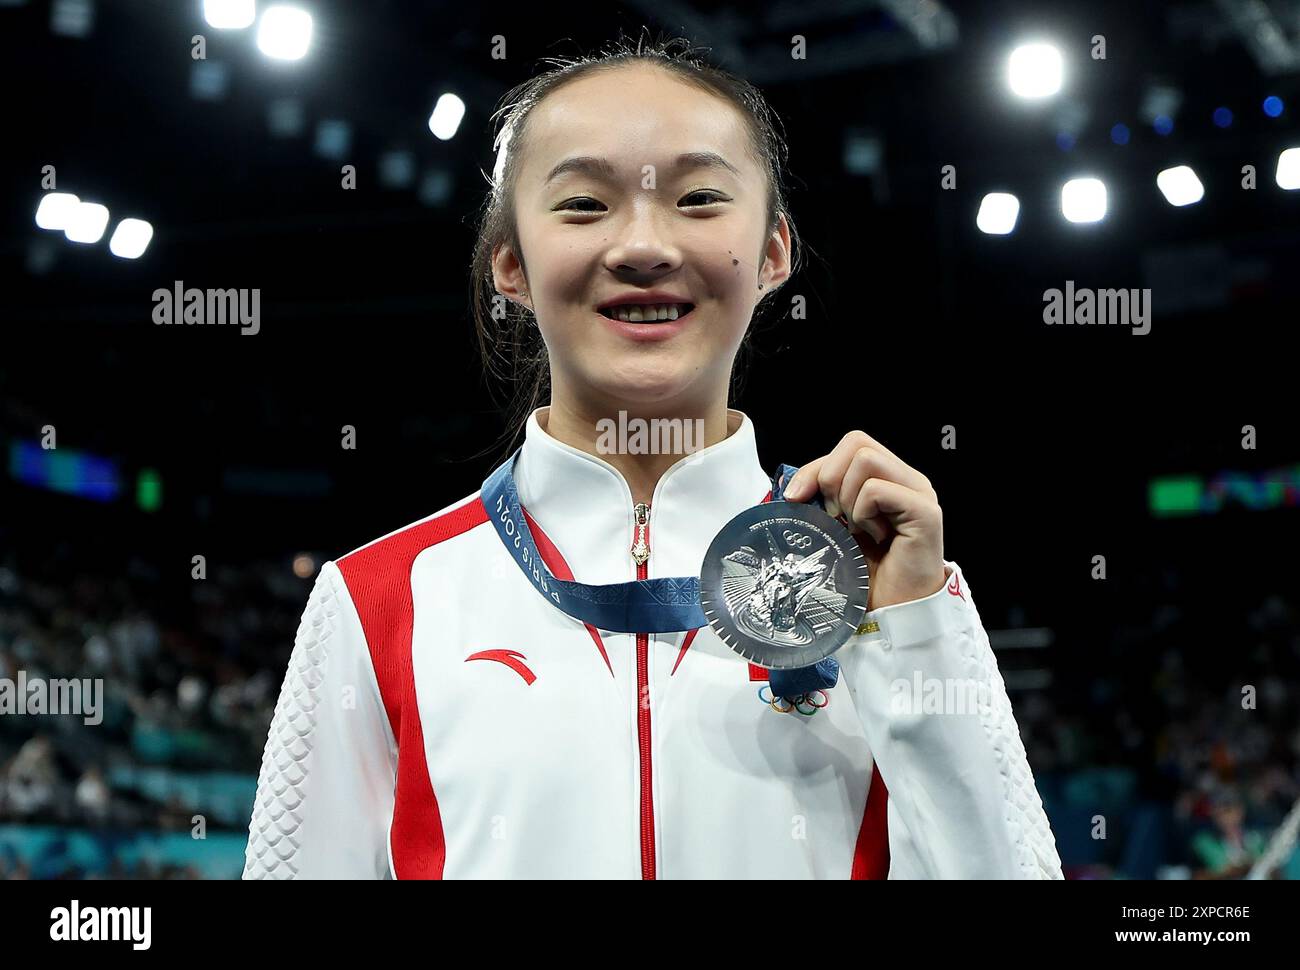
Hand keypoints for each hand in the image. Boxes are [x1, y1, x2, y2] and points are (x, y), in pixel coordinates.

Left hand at [783, 430, 947, 610]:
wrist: (890, 612)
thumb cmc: (865, 573)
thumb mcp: (834, 526)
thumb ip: (821, 498)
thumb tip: (791, 486)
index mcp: (890, 477)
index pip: (850, 444)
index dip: (816, 467)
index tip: (796, 498)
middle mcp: (908, 479)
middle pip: (856, 443)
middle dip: (830, 479)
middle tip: (836, 517)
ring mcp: (920, 493)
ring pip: (865, 460)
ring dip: (847, 498)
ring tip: (857, 529)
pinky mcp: (925, 512)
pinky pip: (877, 490)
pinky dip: (862, 513)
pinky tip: (873, 537)